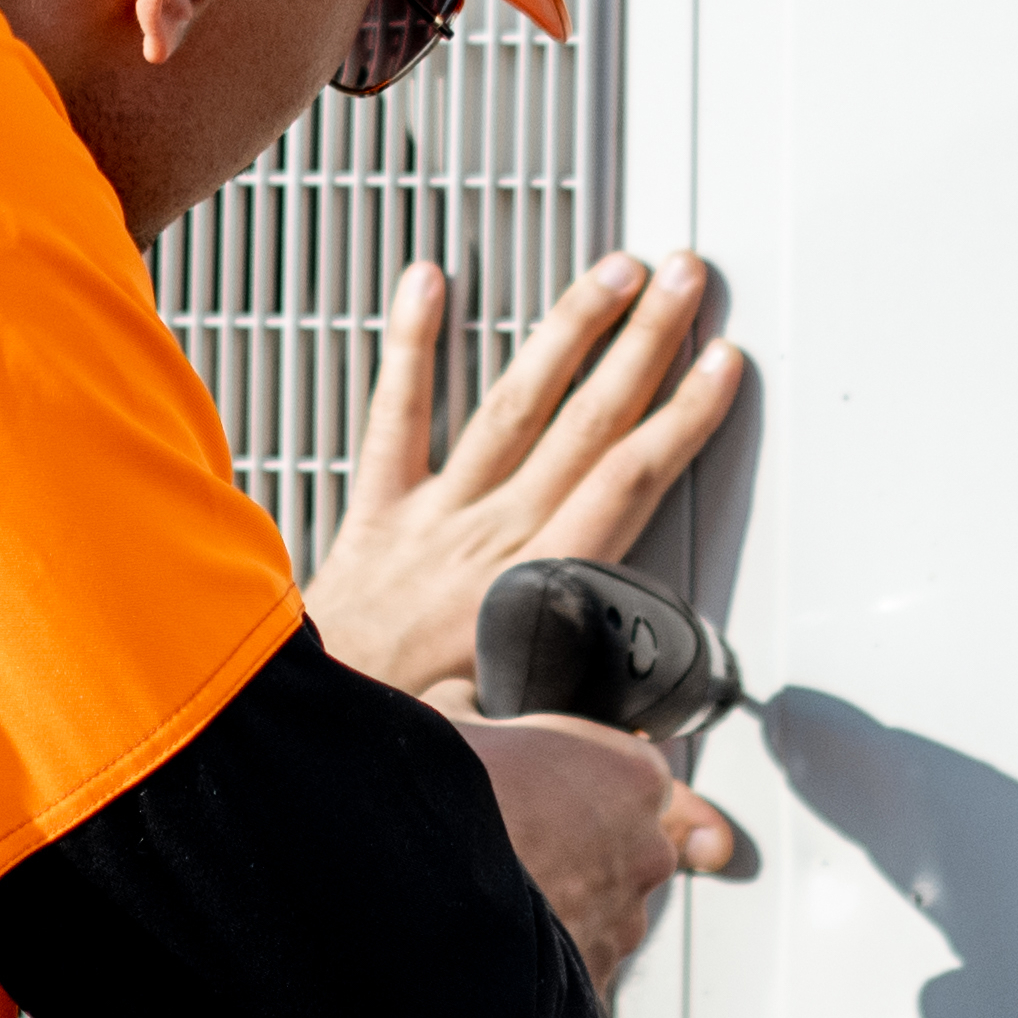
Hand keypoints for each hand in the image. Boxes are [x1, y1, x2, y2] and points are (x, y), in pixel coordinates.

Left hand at [305, 248, 744, 707]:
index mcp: (529, 588)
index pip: (625, 485)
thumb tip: (647, 746)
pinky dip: (411, 344)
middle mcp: (487, 537)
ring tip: (611, 271)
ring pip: (515, 404)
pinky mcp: (376, 507)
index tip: (720, 369)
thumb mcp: (513, 743)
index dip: (680, 420)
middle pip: (586, 423)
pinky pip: (395, 416)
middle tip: (684, 280)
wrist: (297, 730)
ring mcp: (433, 514)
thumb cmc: (401, 734)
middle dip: (644, 344)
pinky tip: (428, 283)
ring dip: (569, 330)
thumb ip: (581, 727)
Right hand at [451, 711, 732, 998]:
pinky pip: (577, 963)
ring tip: (497, 895)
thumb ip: (479, 702)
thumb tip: (468, 700)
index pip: (632, 771)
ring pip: (604, 909)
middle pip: (625, 845)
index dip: (584, 779)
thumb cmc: (448, 795)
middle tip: (512, 840)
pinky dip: (547, 959)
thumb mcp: (453, 713)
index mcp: (632, 772)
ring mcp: (626, 921)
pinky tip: (496, 940)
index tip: (544, 787)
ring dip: (564, 904)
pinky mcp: (597, 980)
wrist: (422, 890)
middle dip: (579, 847)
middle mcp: (648, 848)